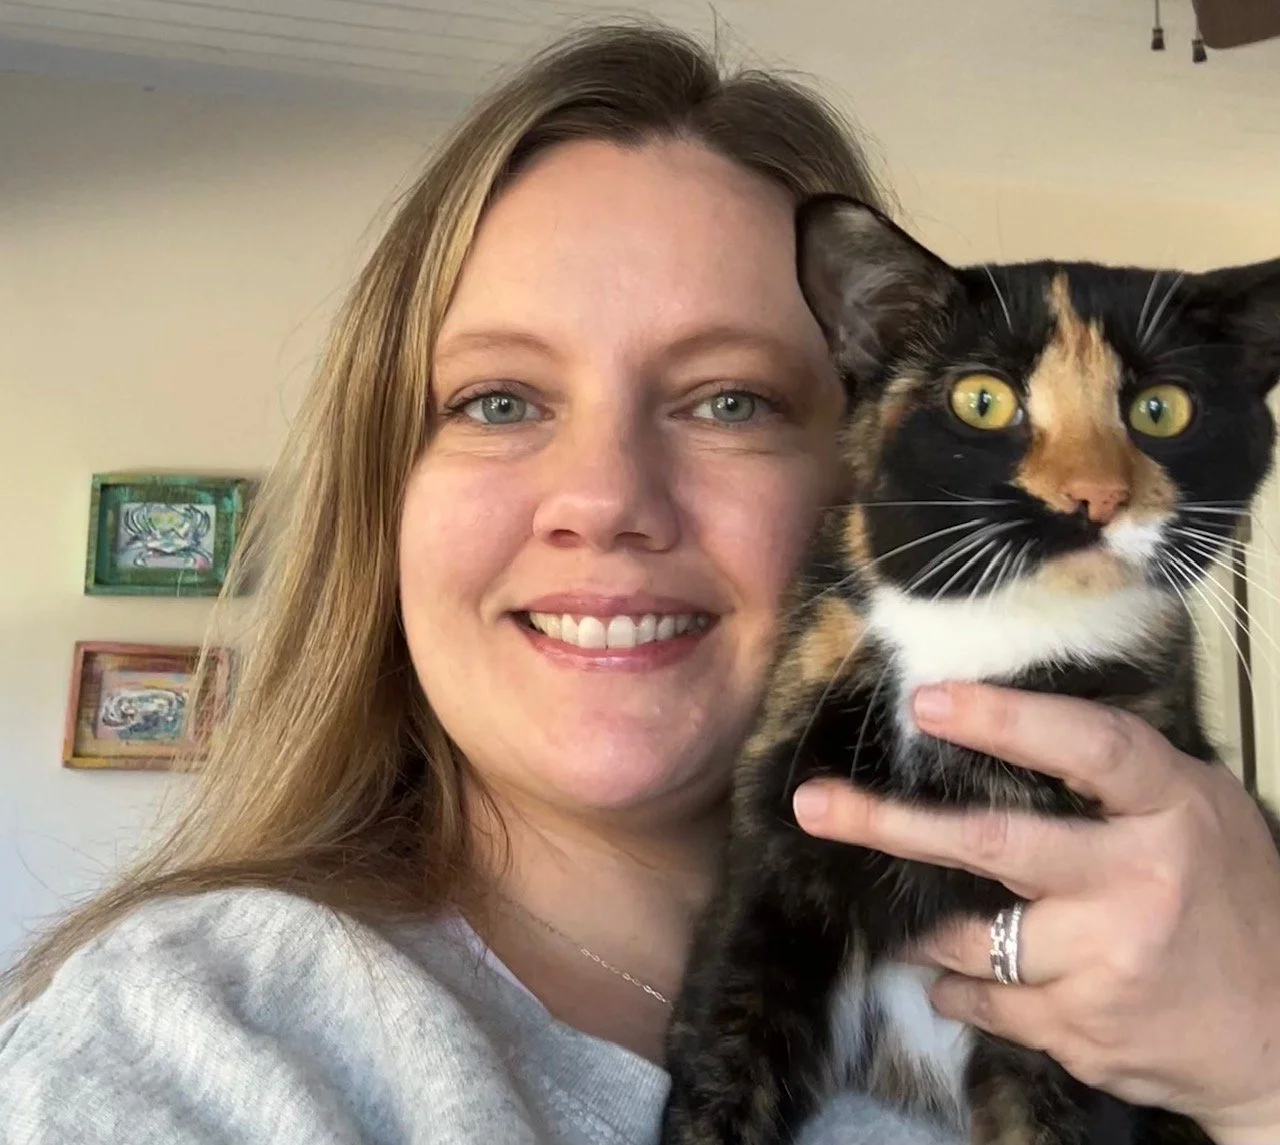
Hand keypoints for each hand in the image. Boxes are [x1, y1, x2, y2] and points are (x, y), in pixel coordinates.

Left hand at [791, 681, 1279, 1144]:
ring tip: (891, 911)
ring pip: (972, 934)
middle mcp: (1138, 883)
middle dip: (889, 824)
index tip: (925, 700)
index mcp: (1173, 811)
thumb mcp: (1201, 813)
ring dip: (918, 924)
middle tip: (814, 805)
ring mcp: (1108, 963)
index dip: (1002, 721)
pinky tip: (951, 976)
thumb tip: (1005, 723)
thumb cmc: (1232, 901)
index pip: (1085, 747)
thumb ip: (1120, 776)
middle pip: (993, 846)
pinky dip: (956, 984)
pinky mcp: (1082, 1029)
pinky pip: (984, 998)